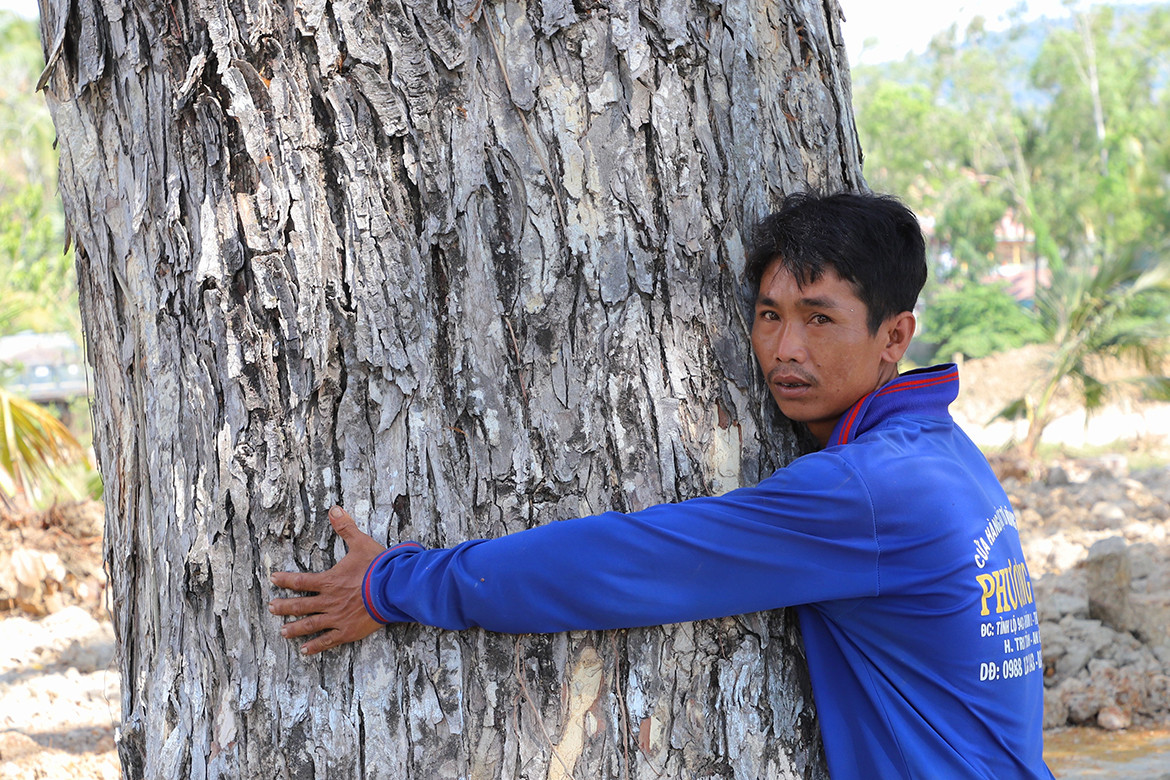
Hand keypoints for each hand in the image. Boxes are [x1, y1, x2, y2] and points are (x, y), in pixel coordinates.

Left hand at [269, 505, 386, 654]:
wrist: (393, 588)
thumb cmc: (378, 566)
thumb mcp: (361, 543)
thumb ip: (345, 527)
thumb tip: (334, 508)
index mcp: (329, 581)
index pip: (301, 580)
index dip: (285, 579)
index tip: (273, 579)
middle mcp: (329, 601)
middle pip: (300, 605)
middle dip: (284, 607)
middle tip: (271, 608)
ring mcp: (337, 618)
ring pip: (310, 625)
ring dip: (294, 628)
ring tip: (282, 632)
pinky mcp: (348, 631)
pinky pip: (328, 640)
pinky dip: (315, 646)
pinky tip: (305, 651)